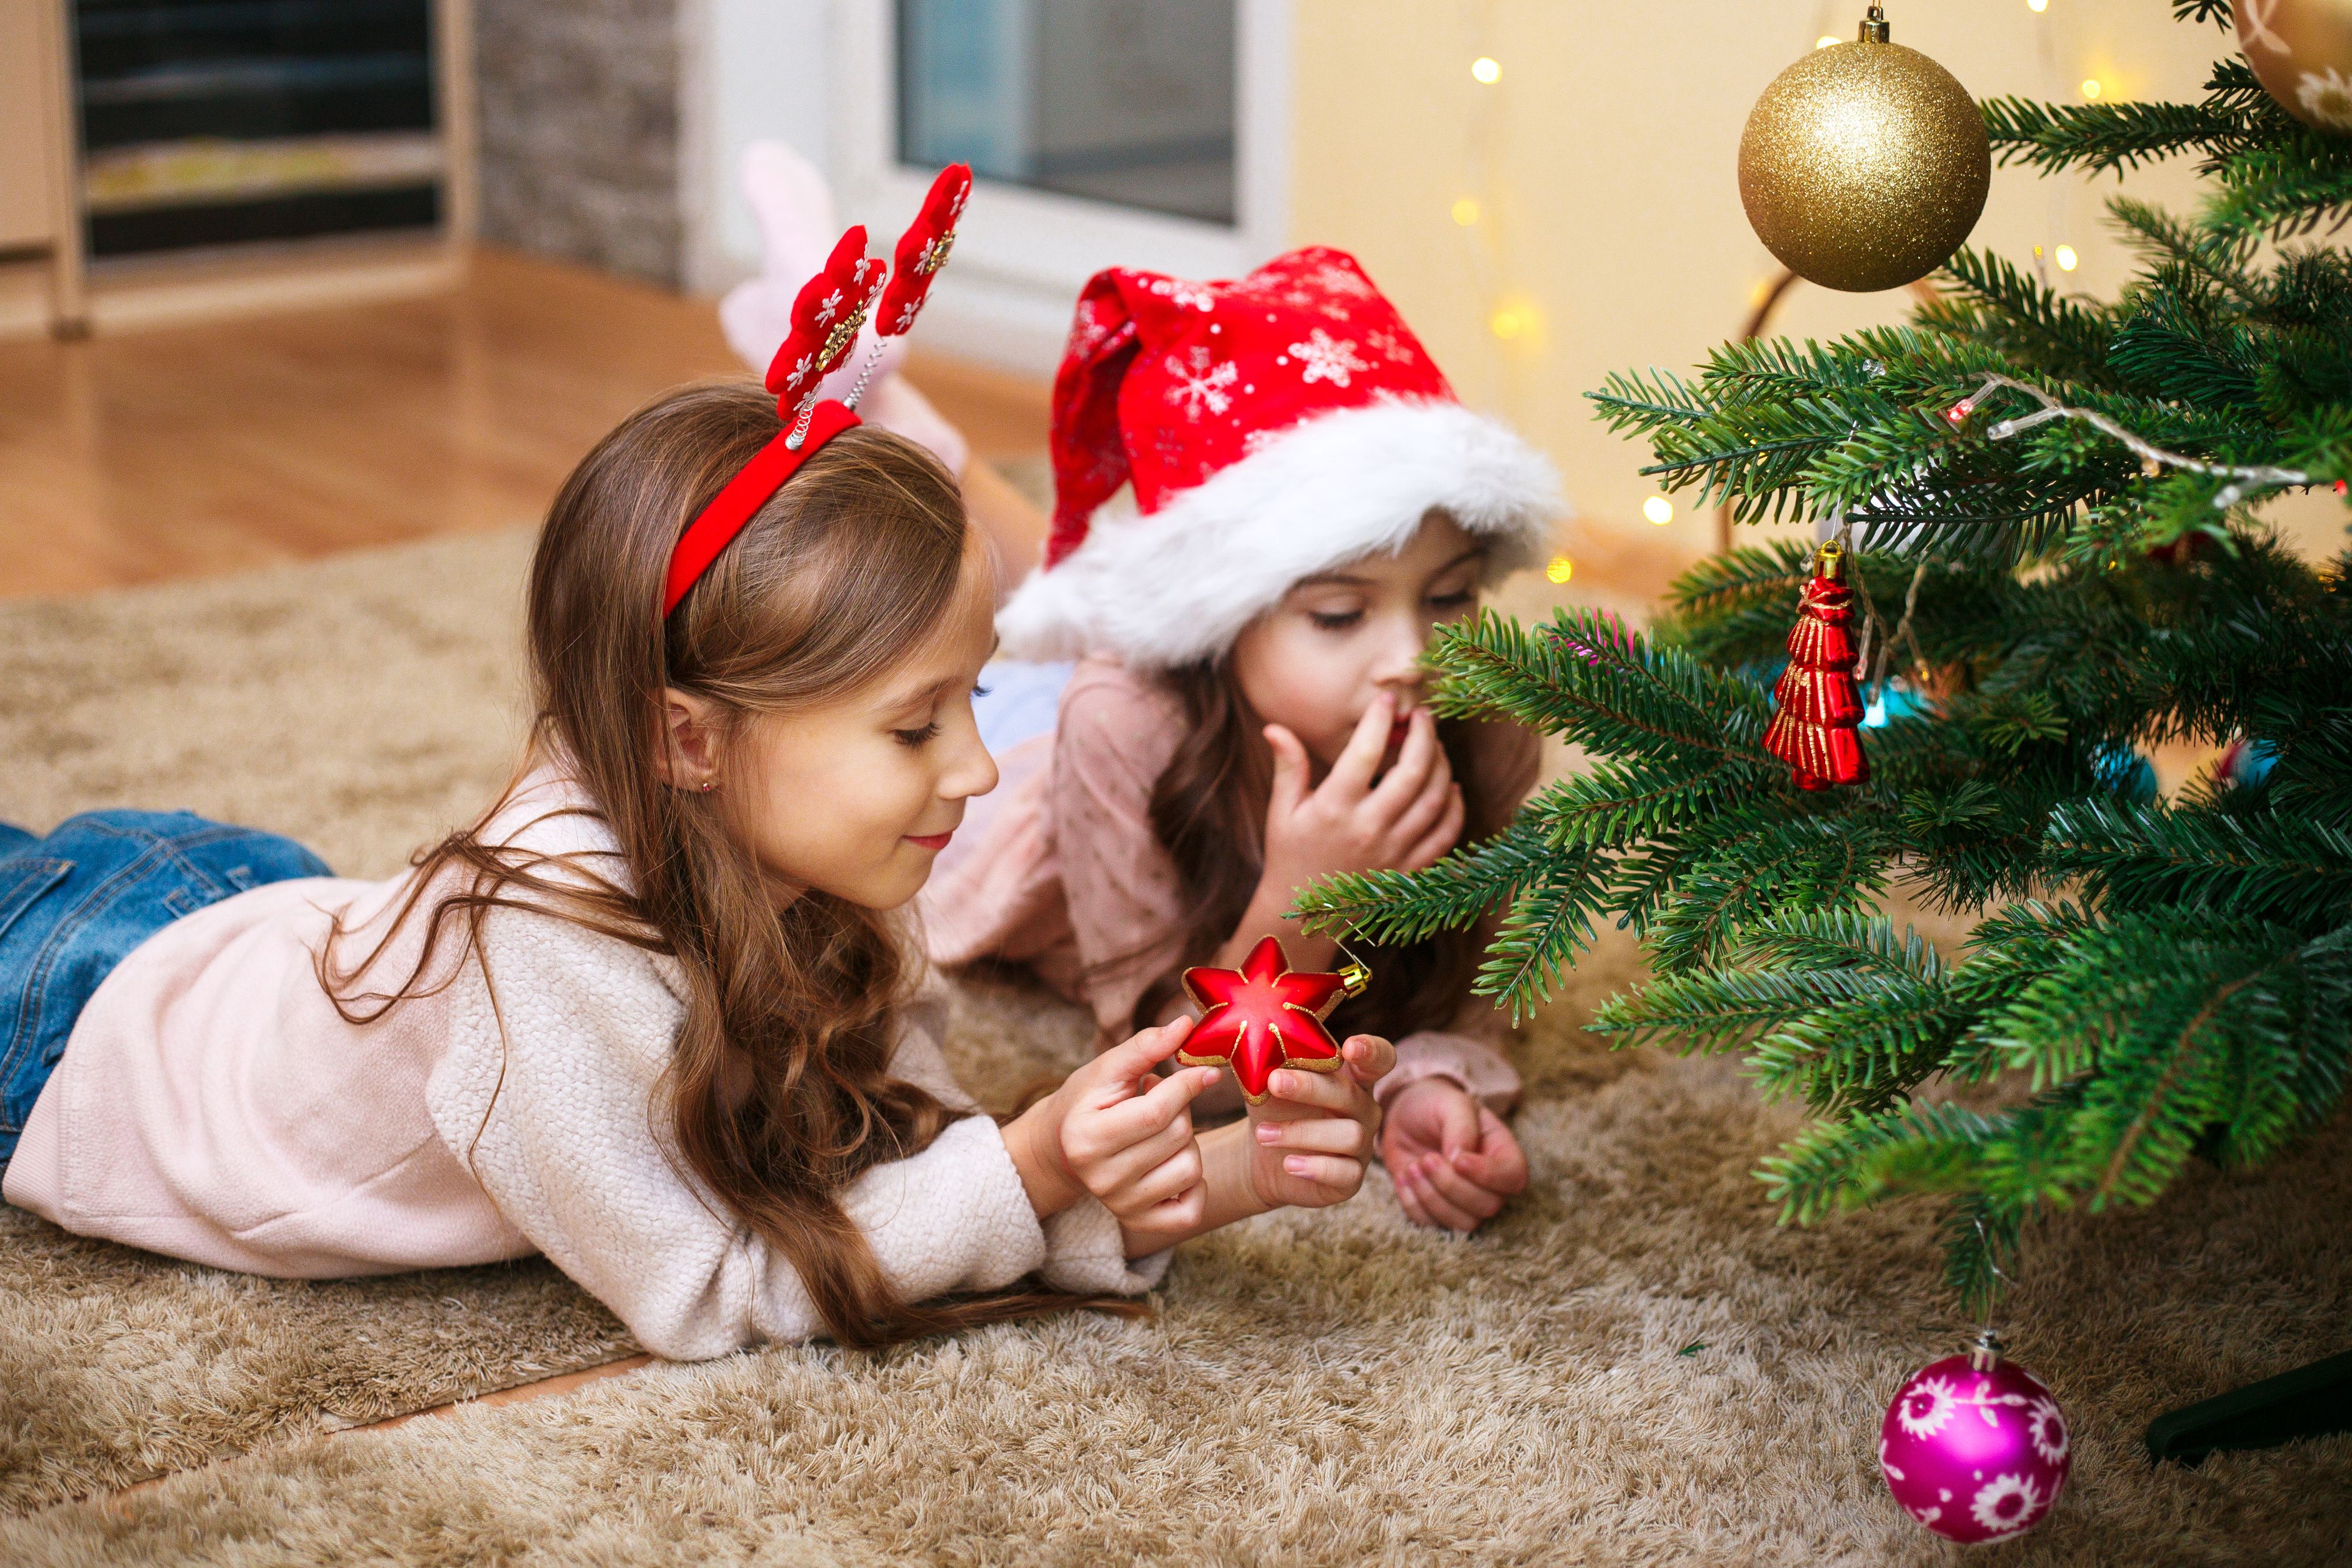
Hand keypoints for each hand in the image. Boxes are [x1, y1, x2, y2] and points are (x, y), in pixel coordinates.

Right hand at [1004, 1017, 1218, 1237]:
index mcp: (1087, 1138)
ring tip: (1160, 1132)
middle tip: (1160, 1103)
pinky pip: (1192, 1209)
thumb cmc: (1089, 1101)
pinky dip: (1195, 1184)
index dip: (1188, 1085)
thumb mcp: (1108, 1069)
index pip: (1158, 1112)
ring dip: (1187, 1143)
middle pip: (1178, 1136)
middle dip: (1181, 1110)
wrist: (1064, 1148)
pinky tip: (1172, 1163)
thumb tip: (1186, 1024)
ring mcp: (1122, 1206)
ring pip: (1191, 1168)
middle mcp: (1102, 1180)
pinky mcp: (1141, 1223)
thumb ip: (1145, 1046)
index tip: (1205, 1070)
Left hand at [1244, 1034, 1395, 1209]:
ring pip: (1349, 1135)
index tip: (1349, 1048)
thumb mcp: (1270, 1080)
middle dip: (1311, 1087)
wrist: (1261, 1152)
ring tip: (1263, 1134)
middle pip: (1351, 1095)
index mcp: (1352, 1077)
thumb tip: (1265, 1044)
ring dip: (1301, 1132)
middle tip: (1274, 1082)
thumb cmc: (1273, 1105)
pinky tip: (1289, 1164)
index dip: (1371, 1051)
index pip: (1379, 1058)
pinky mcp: (1351, 1178)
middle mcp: (1364, 1109)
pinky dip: (1315, 1167)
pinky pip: (1345, 1173)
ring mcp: (1362, 1145)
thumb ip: (1277, 1061)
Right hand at [1261, 692, 1464, 900]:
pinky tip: (1452, 787)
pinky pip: (1446, 834)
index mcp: (1334, 808)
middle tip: (1424, 715)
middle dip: (1425, 735)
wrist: (1304, 917)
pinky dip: (1455, 808)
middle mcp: (1369, 828)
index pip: (1365, 751)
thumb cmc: (1290, 855)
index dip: (1380, 719)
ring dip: (1442, 765)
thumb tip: (1274, 727)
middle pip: (1413, 771)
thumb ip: (1288, 767)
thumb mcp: (1283, 811)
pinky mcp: (1411, 870)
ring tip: (1436, 745)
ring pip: (1435, 798)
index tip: (1387, 699)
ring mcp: (1394, 851)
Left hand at [1380, 1078, 1527, 1232]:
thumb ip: (1461, 1127)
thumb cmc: (1435, 1105)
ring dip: (1431, 1198)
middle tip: (1427, 1159)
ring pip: (1463, 1223)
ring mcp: (1465, 1201)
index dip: (1488, 1175)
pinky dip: (1412, 1203)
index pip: (1513, 1176)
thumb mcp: (1451, 1104)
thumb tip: (1460, 1160)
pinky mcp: (1437, 1211)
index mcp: (1503, 1152)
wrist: (1404, 1115)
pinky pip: (1431, 1225)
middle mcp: (1490, 1182)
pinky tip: (1404, 1176)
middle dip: (1451, 1185)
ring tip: (1413, 1167)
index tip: (1457, 1159)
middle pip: (1488, 1206)